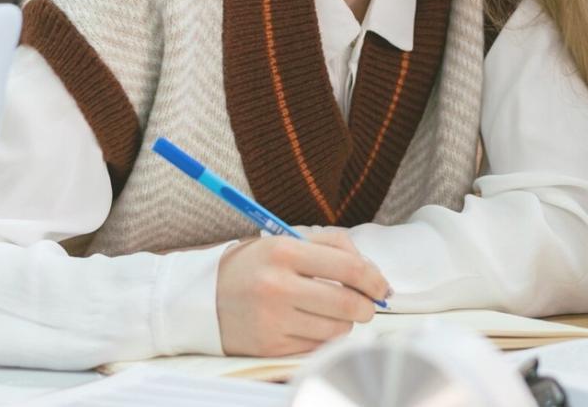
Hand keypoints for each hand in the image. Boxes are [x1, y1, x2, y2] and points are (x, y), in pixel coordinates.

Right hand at [216, 230, 390, 356]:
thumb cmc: (258, 265)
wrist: (204, 297)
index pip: (349, 268)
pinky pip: (315, 346)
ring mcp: (272, 320)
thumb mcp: (289, 240)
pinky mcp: (269, 347)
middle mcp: (278, 286)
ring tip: (334, 313)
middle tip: (368, 305)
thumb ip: (334, 245)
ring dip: (345, 322)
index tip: (383, 287)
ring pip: (336, 329)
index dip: (375, 280)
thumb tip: (372, 271)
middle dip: (367, 307)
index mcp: (285, 252)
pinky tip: (311, 325)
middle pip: (348, 304)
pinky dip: (322, 337)